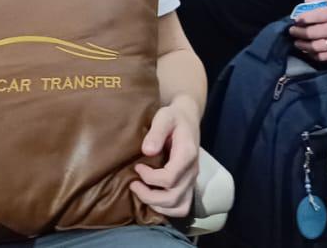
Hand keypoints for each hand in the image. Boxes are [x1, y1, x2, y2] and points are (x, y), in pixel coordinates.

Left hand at [131, 100, 200, 217]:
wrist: (187, 117)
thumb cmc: (173, 117)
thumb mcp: (164, 117)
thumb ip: (156, 132)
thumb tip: (147, 151)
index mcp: (187, 155)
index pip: (169, 178)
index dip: (150, 178)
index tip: (137, 167)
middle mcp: (192, 171)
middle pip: (172, 197)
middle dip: (148, 195)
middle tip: (133, 184)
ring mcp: (192, 180)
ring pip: (178, 207)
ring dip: (157, 205)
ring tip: (142, 193)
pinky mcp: (189, 184)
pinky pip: (182, 207)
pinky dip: (167, 209)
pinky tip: (153, 199)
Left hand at [290, 0, 326, 61]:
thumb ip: (321, 2)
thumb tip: (304, 3)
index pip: (317, 16)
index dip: (304, 18)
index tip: (296, 20)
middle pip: (315, 33)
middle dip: (300, 32)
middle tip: (292, 31)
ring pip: (318, 47)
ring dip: (304, 45)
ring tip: (297, 42)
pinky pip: (325, 56)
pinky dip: (314, 55)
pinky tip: (308, 51)